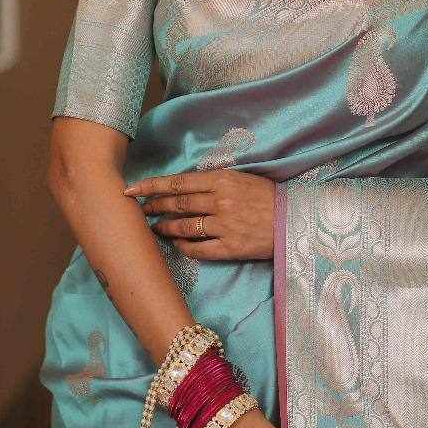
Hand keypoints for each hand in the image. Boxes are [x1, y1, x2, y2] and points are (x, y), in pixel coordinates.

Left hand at [122, 169, 274, 259]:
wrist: (296, 220)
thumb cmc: (268, 197)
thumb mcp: (242, 179)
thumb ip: (213, 182)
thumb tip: (183, 186)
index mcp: (222, 180)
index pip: (177, 183)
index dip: (151, 186)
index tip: (131, 189)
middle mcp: (220, 201)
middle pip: (176, 204)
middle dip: (153, 207)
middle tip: (139, 210)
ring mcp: (225, 225)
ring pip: (184, 226)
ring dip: (164, 226)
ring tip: (153, 227)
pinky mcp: (230, 247)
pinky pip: (198, 248)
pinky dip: (183, 245)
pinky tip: (175, 242)